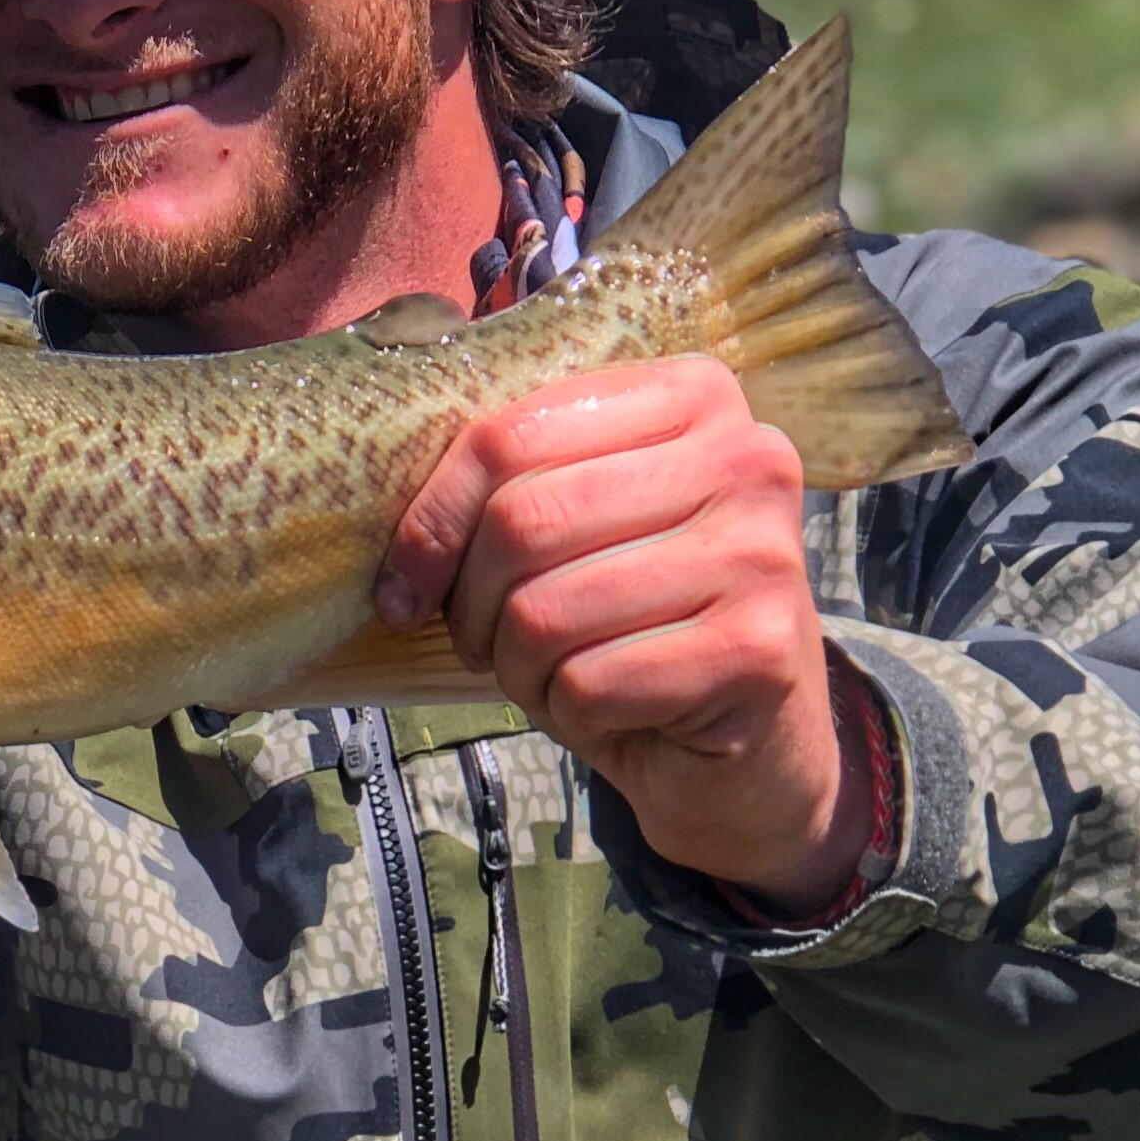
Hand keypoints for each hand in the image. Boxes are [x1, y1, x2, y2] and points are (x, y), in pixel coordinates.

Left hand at [377, 356, 867, 915]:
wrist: (753, 745)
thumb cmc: (641, 617)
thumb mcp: (580, 521)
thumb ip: (514, 475)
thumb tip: (376, 492)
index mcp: (692, 395)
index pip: (507, 437)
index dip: (432, 522)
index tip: (403, 586)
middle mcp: (745, 459)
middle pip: (523, 521)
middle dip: (470, 605)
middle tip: (480, 643)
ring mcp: (763, 553)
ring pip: (547, 611)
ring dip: (518, 667)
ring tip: (552, 674)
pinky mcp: (760, 650)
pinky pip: (592, 683)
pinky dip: (569, 713)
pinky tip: (609, 710)